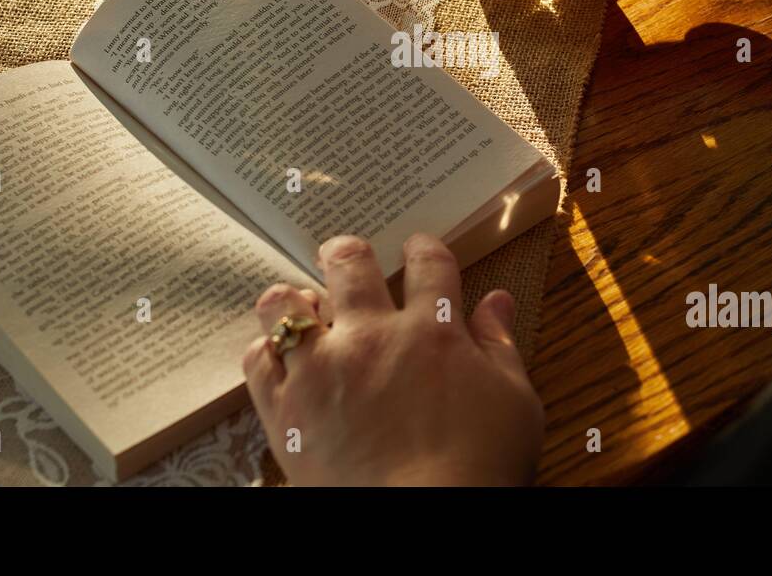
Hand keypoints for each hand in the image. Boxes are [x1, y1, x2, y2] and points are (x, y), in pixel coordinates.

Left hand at [243, 233, 543, 485]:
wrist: (427, 523)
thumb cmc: (480, 466)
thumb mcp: (513, 402)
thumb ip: (499, 345)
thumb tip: (497, 302)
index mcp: (433, 329)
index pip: (428, 262)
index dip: (423, 248)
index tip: (418, 250)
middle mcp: (372, 336)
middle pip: (348, 263)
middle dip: (347, 253)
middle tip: (346, 257)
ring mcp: (323, 370)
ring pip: (287, 306)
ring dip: (294, 300)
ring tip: (302, 306)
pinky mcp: (287, 409)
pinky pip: (258, 362)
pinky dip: (266, 354)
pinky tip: (280, 359)